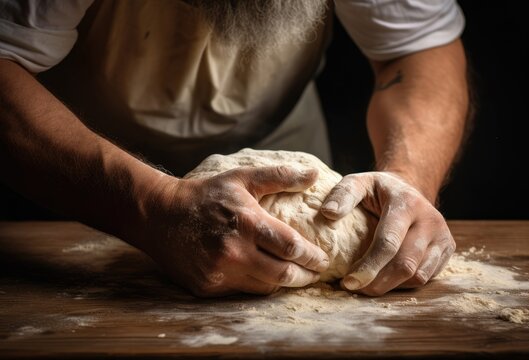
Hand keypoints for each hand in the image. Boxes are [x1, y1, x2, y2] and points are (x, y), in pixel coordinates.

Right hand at [140, 166, 328, 296]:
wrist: (159, 214)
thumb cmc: (205, 195)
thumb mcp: (241, 178)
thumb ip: (279, 176)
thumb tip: (312, 174)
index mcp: (247, 223)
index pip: (292, 247)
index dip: (313, 257)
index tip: (323, 259)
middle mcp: (234, 251)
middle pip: (284, 274)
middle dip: (305, 276)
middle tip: (315, 272)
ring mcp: (219, 272)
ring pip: (265, 287)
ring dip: (282, 282)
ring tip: (292, 273)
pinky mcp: (207, 287)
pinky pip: (242, 291)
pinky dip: (256, 284)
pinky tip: (262, 274)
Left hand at [321, 172, 454, 295]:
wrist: (409, 186)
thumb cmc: (377, 189)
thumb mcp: (359, 182)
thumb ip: (343, 194)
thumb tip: (328, 213)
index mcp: (407, 203)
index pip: (389, 243)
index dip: (369, 267)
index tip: (348, 282)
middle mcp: (430, 220)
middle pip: (405, 265)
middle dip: (377, 283)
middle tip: (353, 288)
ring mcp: (442, 236)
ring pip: (417, 276)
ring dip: (389, 286)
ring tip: (366, 286)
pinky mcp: (446, 249)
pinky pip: (426, 277)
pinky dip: (403, 284)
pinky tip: (384, 280)